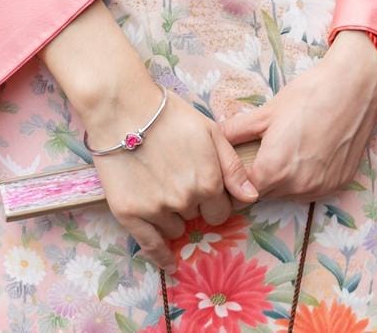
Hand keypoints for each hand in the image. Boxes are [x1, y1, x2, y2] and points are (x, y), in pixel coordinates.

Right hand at [86, 92, 257, 269]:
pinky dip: (160, 256)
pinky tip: (169, 264)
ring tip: (161, 189)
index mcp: (209, 182)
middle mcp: (185, 200)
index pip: (221, 211)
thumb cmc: (172, 117)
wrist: (125, 112)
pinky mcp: (129, 213)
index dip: (215, 202)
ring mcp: (156, 209)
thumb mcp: (212, 134)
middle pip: (197, 218)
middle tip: (179, 181)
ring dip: (173, 217)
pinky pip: (150, 245)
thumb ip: (233, 169)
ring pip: (175, 229)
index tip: (207, 192)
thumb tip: (251, 197)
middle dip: (194, 206)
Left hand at [222, 30, 376, 201]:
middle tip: (266, 150)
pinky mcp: (339, 183)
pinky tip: (312, 151)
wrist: (356, 85)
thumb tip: (214, 139)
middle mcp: (296, 187)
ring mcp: (321, 187)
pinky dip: (308, 176)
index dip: (237, 180)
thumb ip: (234, 131)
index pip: (241, 193)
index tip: (241, 165)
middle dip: (261, 177)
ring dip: (284, 180)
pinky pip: (313, 188)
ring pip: (290, 193)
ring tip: (291, 149)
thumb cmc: (309, 94)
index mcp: (272, 171)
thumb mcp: (266, 111)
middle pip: (266, 194)